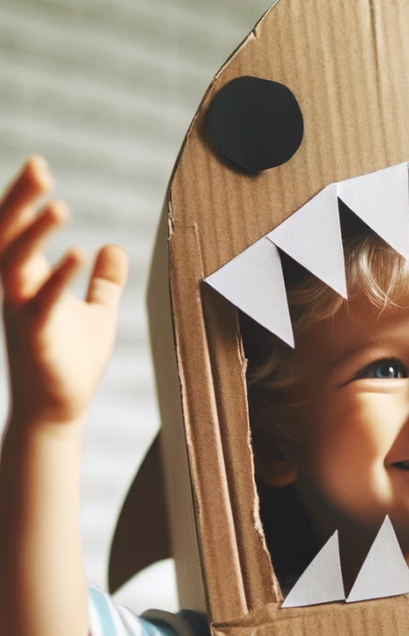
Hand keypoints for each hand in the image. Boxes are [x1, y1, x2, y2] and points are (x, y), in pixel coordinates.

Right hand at [0, 157, 126, 429]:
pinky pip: (42, 302)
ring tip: (57, 203)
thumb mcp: (96, 313)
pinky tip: (78, 253)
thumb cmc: (71, 364)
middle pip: (7, 235)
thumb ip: (104, 282)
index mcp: (28, 282)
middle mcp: (16, 291)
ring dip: (34, 232)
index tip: (39, 166)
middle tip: (39, 166)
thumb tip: (113, 247)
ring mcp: (21, 313)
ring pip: (14, 262)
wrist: (57, 412)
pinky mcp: (35, 337)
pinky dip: (59, 277)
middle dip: (19, 200)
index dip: (25, 198)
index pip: (18, 230)